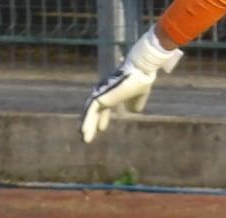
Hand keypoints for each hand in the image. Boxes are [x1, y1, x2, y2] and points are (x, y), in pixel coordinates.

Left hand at [80, 28, 182, 142]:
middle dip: (91, 123)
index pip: (104, 107)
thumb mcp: (140, 95)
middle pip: (95, 110)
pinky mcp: (101, 96)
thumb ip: (136, 102)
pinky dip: (87, 121)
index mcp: (113, 92)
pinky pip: (91, 111)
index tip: (101, 129)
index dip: (103, 118)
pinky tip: (84, 132)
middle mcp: (104, 92)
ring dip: (87, 125)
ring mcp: (101, 93)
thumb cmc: (141, 79)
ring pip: (90, 112)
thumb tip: (133, 111)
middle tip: (86, 135)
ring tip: (84, 139)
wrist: (140, 71)